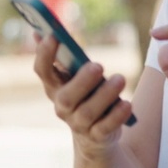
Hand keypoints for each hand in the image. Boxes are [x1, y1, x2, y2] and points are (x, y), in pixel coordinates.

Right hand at [32, 34, 132, 154]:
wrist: (94, 135)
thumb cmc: (86, 95)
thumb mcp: (74, 76)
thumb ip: (63, 57)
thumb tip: (40, 32)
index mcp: (55, 87)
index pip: (42, 71)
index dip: (44, 55)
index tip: (53, 36)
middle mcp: (62, 107)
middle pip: (66, 97)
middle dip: (81, 81)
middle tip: (98, 65)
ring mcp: (78, 124)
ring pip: (88, 112)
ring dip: (105, 95)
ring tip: (120, 79)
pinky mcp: (96, 136)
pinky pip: (105, 127)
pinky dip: (116, 116)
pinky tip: (127, 104)